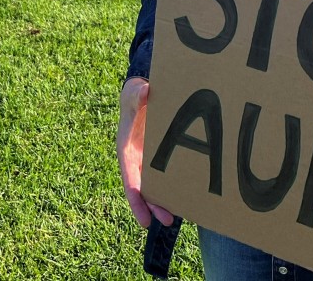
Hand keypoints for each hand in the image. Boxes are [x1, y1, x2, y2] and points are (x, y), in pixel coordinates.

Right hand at [117, 77, 174, 227]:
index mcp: (126, 152)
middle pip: (143, 190)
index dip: (136, 202)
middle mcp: (136, 160)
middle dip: (153, 207)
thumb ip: (138, 94)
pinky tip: (187, 196)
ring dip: (164, 201)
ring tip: (178, 216)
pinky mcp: (159, 156)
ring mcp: (148, 160)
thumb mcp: (134, 93)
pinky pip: (166, 175)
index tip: (144, 220)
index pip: (129, 182)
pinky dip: (173, 186)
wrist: (143, 92)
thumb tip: (145, 92)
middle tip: (168, 220)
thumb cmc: (135, 95)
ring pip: (155, 186)